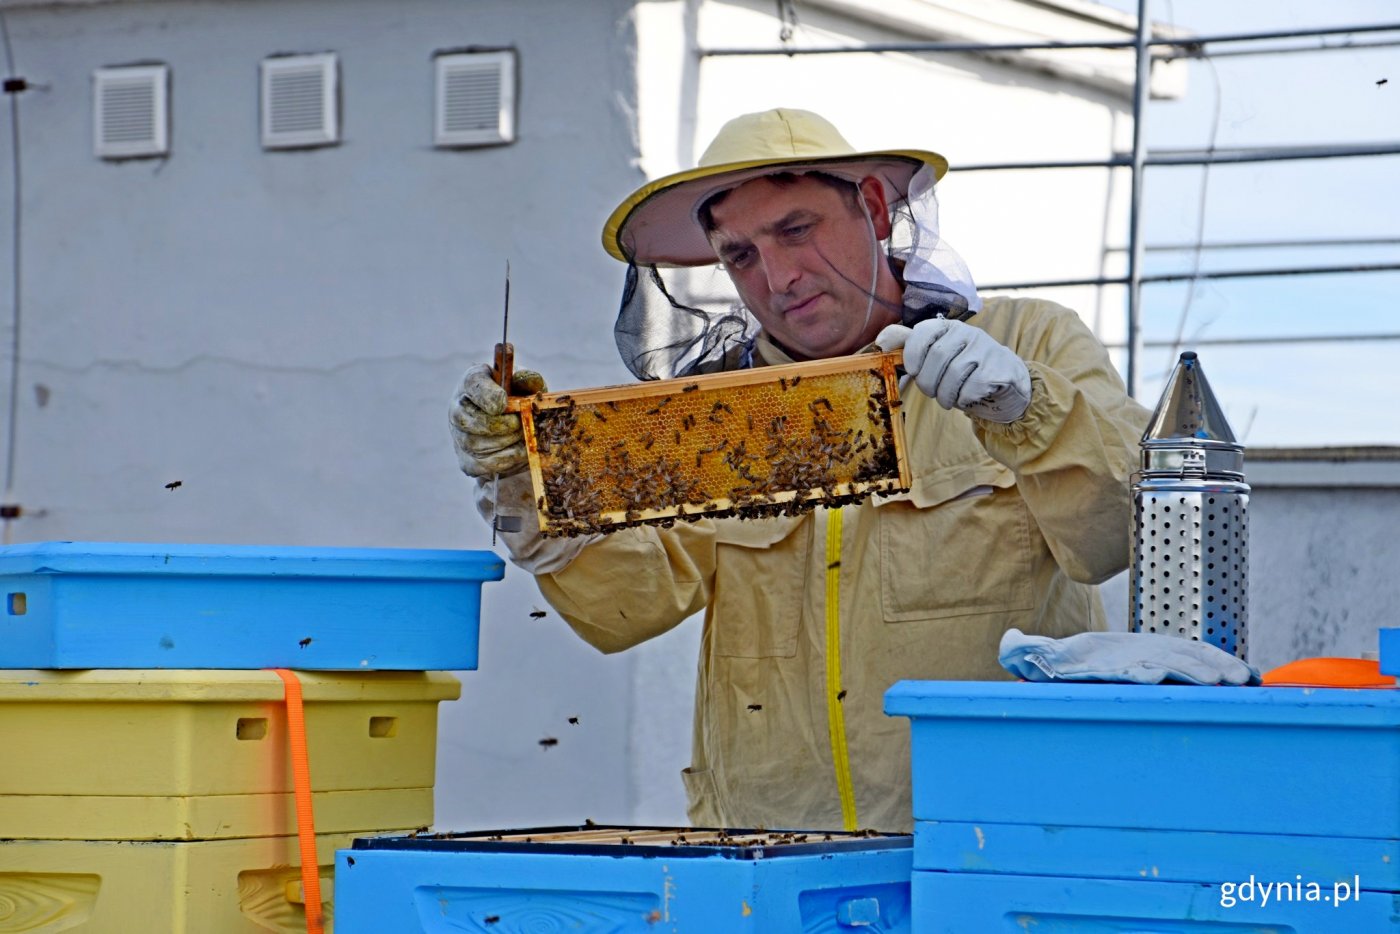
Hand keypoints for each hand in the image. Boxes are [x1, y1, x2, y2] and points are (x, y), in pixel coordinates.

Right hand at [449, 363, 546, 477]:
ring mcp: (458, 436)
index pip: (472, 383)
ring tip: (523, 435)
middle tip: (520, 424)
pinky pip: (484, 464)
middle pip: (469, 419)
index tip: (504, 403)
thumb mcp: (526, 386)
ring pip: (477, 445)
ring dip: (507, 442)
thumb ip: (528, 381)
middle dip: (501, 425)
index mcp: (473, 382)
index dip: (487, 395)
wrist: (515, 430)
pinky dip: (507, 459)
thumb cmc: (519, 401)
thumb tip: (528, 380)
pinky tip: (520, 451)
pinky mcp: (466, 460)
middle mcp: (458, 408)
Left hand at [877, 319, 1030, 422]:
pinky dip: (963, 399)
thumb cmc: (964, 368)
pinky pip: (971, 387)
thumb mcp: (937, 353)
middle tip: (931, 391)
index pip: (924, 331)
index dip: (912, 353)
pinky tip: (967, 397)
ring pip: (954, 374)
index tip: (912, 370)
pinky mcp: (999, 369)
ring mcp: (986, 349)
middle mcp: (968, 333)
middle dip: (928, 382)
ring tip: (947, 399)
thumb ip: (910, 345)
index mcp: (948, 327)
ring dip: (945, 394)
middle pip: (937, 356)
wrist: (1006, 380)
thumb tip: (880, 342)